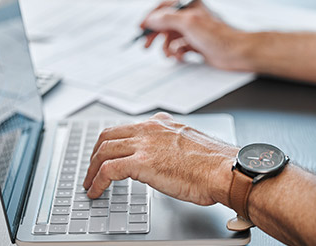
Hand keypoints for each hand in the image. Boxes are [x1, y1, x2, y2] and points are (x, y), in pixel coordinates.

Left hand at [83, 112, 237, 206]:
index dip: (112, 142)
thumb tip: (166, 157)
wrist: (226, 170)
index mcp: (161, 123)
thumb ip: (173, 144)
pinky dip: (96, 181)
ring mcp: (144, 143)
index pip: (127, 128)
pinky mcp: (142, 162)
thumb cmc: (215, 163)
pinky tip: (95, 191)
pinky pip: (107, 170)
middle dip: (95, 153)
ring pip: (103, 151)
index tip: (107, 154)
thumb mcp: (190, 142)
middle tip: (91, 168)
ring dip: (91, 169)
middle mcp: (150, 128)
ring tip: (89, 183)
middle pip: (108, 135)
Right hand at [140, 0, 253, 70]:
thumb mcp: (188, 23)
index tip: (142, 28)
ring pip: (171, 39)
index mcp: (189, 7)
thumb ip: (166, 19)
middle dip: (156, 36)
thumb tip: (151, 19)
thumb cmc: (219, 36)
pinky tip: (181, 57)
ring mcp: (193, 32)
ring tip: (170, 54)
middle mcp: (190, 18)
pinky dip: (177, 53)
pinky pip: (179, 49)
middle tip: (147, 45)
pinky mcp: (196, 45)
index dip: (150, 18)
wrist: (236, 53)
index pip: (163, 8)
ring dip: (167, 47)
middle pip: (165, 25)